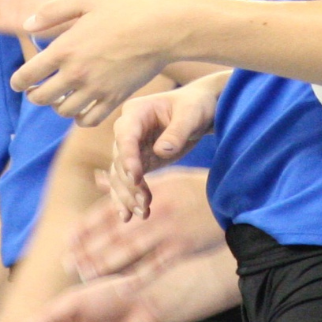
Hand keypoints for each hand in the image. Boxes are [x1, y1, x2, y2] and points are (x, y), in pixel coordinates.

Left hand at [11, 0, 191, 123]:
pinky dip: (80, 117)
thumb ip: (53, 11)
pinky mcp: (115, 98)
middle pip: (40, 98)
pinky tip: (82, 106)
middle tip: (38, 87)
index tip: (21, 80)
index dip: (18, 80)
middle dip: (34, 94)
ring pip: (63, 111)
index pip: (27, 76)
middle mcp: (76, 74)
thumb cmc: (129, 5)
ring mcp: (96, 89)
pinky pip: (88, 120)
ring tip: (62, 95)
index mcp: (65, 49)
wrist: (166, 26)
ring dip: (57, 105)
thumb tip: (28, 26)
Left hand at [70, 167, 221, 279]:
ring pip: (128, 251)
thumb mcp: (165, 176)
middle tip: (67, 263)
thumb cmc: (197, 187)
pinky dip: (136, 278)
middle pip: (113, 233)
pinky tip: (119, 289)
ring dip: (104, 264)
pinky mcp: (181, 249)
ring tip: (84, 276)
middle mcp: (154, 211)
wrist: (233, 198)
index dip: (86, 227)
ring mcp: (167, 231)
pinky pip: (154, 266)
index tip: (68, 240)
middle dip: (88, 249)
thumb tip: (97, 178)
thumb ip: (131, 182)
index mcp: (148, 191)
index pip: (110, 210)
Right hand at [110, 85, 221, 220]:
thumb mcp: (192, 114)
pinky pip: (128, 181)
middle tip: (144, 203)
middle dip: (129, 184)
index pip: (125, 137)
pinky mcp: (139, 161)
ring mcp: (131, 147)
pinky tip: (131, 216)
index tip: (135, 178)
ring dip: (128, 196)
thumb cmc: (196, 105)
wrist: (203, 109)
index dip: (128, 157)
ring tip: (143, 213)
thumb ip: (177, 131)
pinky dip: (128, 198)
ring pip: (120, 175)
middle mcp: (127, 129)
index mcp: (136, 111)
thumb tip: (161, 151)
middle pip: (119, 160)